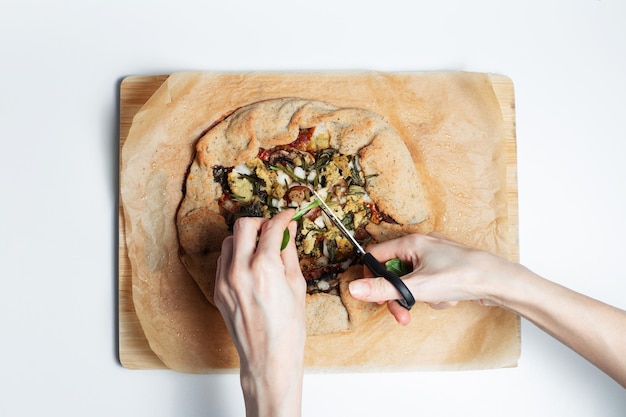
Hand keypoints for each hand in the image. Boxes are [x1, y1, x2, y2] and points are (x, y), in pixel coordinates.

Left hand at [215, 209, 305, 416]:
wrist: (268, 358)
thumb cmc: (288, 328)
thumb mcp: (296, 285)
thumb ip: (288, 253)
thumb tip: (288, 230)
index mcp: (263, 268)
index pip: (271, 228)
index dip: (282, 217)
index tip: (288, 215)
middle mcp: (239, 270)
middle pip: (243, 226)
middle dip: (260, 222)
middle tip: (273, 229)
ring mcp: (224, 281)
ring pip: (229, 241)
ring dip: (245, 238)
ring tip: (262, 249)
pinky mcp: (217, 290)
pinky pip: (223, 261)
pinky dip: (236, 255)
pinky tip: (250, 265)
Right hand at [349, 233, 520, 324]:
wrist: (497, 281)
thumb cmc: (461, 275)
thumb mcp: (416, 287)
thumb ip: (383, 290)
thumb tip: (354, 289)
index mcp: (411, 243)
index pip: (376, 256)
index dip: (372, 277)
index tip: (376, 295)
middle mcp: (421, 246)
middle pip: (394, 273)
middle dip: (399, 296)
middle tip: (402, 313)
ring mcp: (435, 257)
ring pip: (412, 282)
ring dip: (420, 297)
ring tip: (438, 300)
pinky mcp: (446, 269)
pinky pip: (428, 284)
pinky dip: (435, 295)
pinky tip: (449, 297)